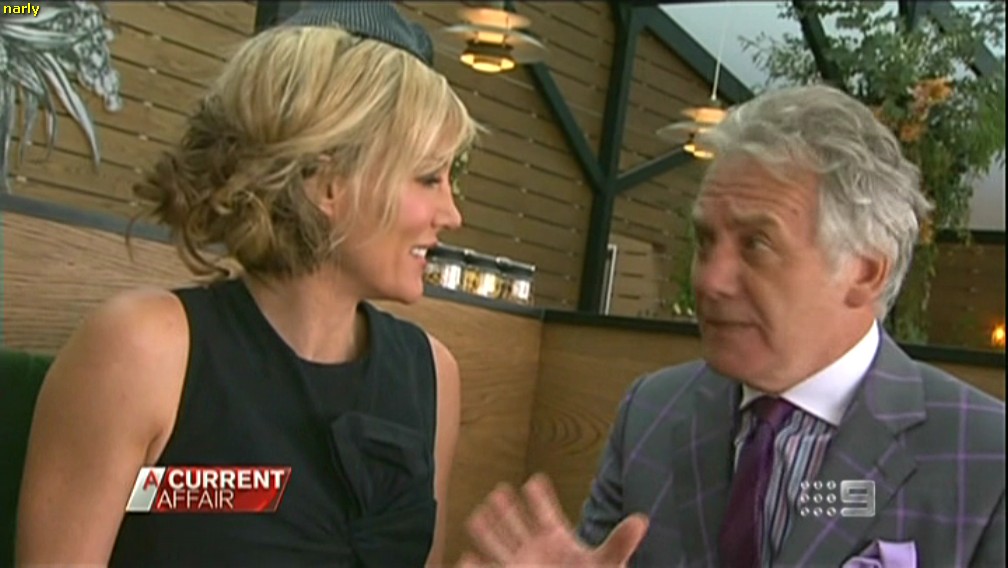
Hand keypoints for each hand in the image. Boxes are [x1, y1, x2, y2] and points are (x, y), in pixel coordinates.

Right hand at [458, 473, 648, 566]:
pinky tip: (466, 559)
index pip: (546, 513)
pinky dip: (478, 566)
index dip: (540, 498)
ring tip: (476, 516)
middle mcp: (537, 549)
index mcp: (558, 539)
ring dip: (488, 530)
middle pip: (518, 523)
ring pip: (500, 543)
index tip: (535, 482)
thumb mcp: (608, 563)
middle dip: (508, 509)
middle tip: (499, 491)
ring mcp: (522, 563)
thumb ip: (620, 543)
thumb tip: (642, 520)